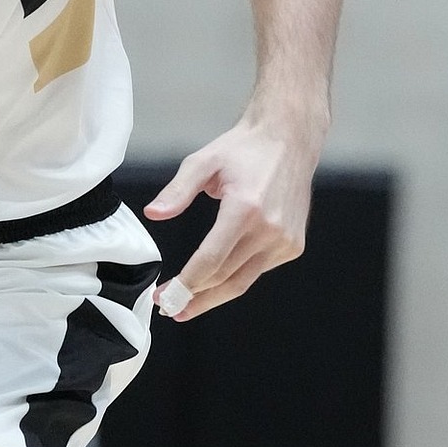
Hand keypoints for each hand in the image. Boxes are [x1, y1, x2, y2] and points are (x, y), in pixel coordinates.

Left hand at [141, 115, 318, 320]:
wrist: (289, 139)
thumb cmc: (244, 149)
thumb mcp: (203, 161)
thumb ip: (177, 191)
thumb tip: (154, 214)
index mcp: (245, 209)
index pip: (211, 261)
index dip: (185, 283)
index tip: (163, 297)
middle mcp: (269, 230)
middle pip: (225, 278)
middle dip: (193, 297)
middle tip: (167, 306)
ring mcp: (285, 241)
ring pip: (242, 282)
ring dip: (212, 297)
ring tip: (185, 306)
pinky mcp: (293, 246)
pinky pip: (257, 271)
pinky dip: (234, 279)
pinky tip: (214, 282)